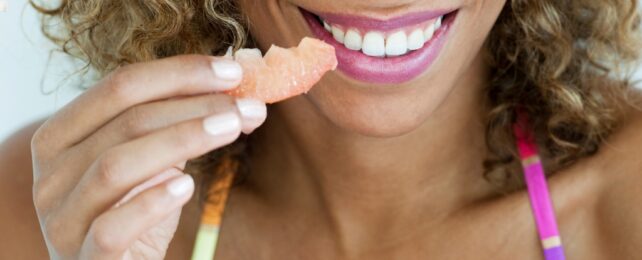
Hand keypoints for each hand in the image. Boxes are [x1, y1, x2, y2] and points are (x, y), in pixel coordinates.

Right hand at [30, 55, 266, 258]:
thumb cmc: (133, 211)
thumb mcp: (150, 162)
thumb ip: (174, 126)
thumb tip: (236, 92)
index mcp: (62, 137)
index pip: (118, 87)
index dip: (178, 73)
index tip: (231, 72)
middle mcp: (51, 175)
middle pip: (125, 122)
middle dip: (194, 106)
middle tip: (245, 105)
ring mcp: (62, 220)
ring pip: (116, 167)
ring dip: (183, 140)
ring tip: (232, 129)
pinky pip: (111, 228)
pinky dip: (151, 203)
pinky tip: (187, 187)